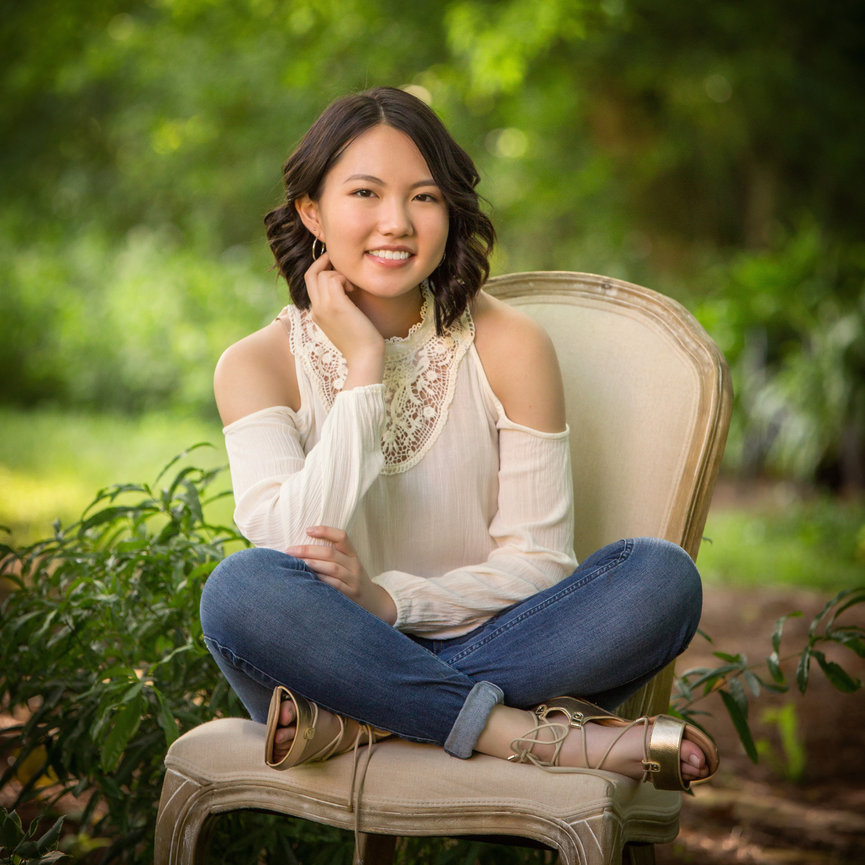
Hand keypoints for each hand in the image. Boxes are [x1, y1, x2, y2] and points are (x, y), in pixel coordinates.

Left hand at [286, 526, 396, 623]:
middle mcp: (354, 565)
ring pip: (333, 568)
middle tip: (290, 550)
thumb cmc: (352, 579)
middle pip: (331, 553)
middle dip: (308, 550)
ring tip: (298, 563)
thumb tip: (302, 547)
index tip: (307, 530)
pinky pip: (335, 585)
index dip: (325, 531)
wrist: (372, 600)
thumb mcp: (348, 564)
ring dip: (313, 564)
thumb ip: (332, 555)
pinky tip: (309, 579)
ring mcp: (353, 580)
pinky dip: (321, 580)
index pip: (342, 537)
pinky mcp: (351, 594)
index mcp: (352, 554)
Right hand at [304, 253, 384, 386]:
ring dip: (338, 274)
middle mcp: (316, 309)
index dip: (320, 269)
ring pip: (321, 275)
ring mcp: (323, 308)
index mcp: (317, 314)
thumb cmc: (361, 340)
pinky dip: (343, 278)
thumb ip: (340, 305)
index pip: (310, 283)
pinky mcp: (335, 306)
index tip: (335, 266)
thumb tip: (347, 287)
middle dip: (323, 262)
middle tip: (339, 260)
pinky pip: (332, 278)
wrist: (365, 358)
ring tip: (352, 287)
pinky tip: (354, 289)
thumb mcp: (345, 321)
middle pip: (309, 275)